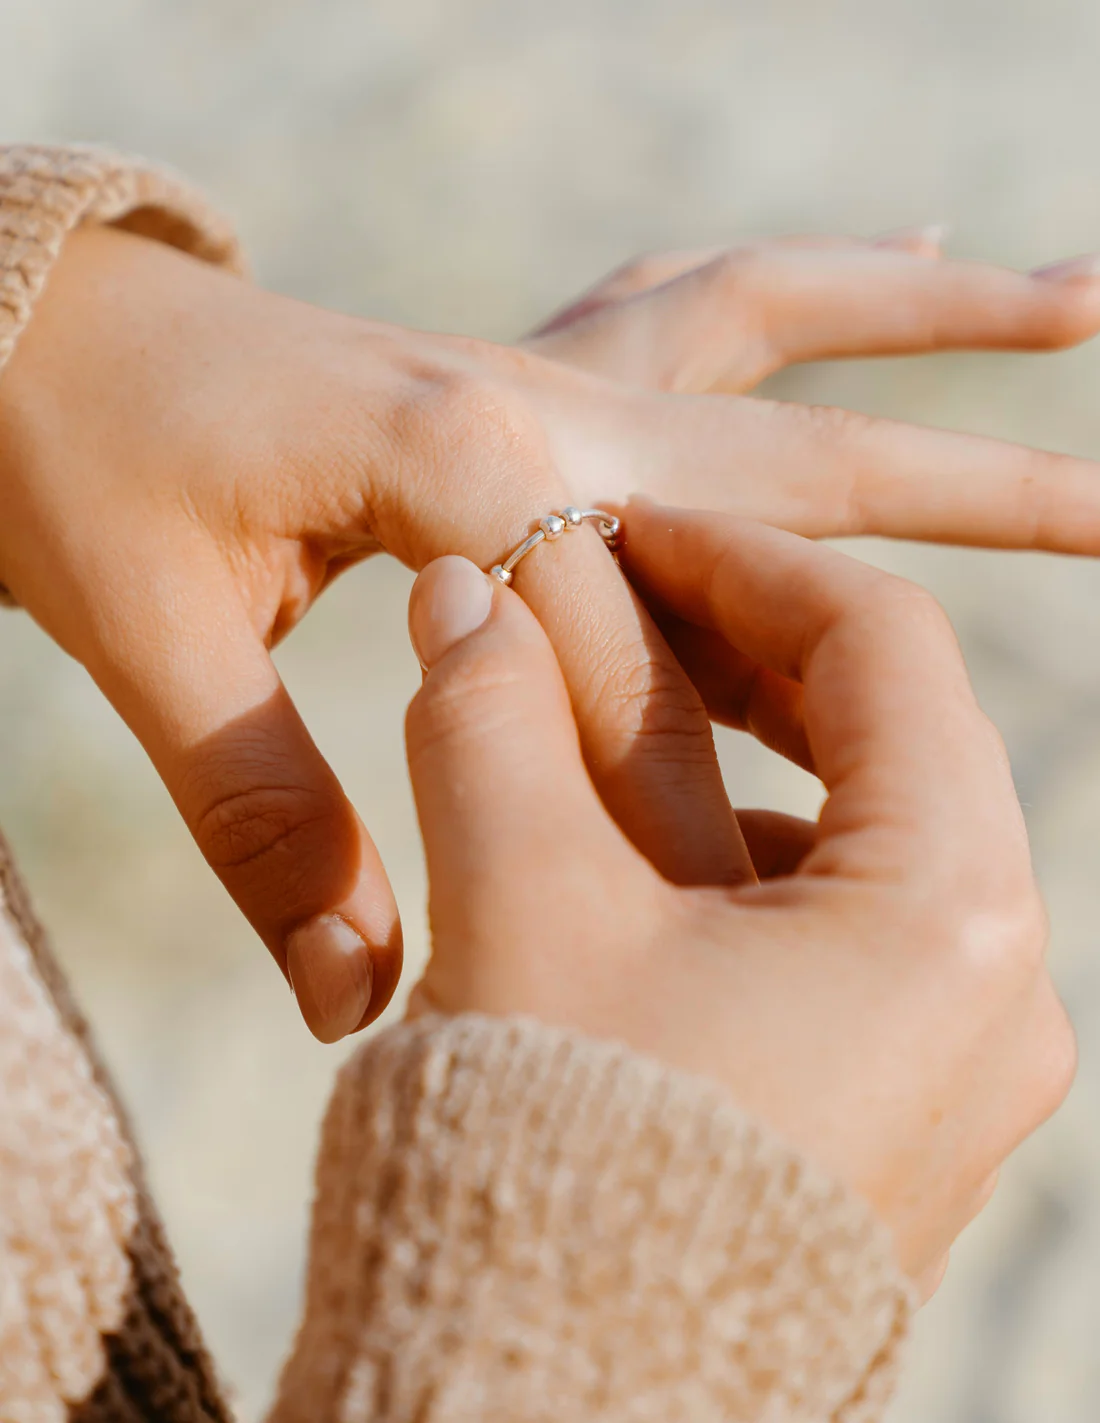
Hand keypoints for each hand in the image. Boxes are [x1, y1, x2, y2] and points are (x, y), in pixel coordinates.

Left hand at [1, 222, 1097, 1040]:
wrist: (17, 326)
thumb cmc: (67, 456)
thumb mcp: (147, 637)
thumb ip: (268, 818)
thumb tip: (355, 1002)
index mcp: (467, 444)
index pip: (669, 583)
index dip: (746, 699)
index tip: (828, 817)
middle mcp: (533, 382)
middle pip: (798, 421)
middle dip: (973, 466)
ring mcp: (531, 357)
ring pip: (764, 318)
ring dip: (914, 317)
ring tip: (1061, 298)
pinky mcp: (515, 363)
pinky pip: (687, 312)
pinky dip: (795, 299)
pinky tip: (877, 262)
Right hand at [402, 502, 1075, 1284]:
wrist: (545, 1416)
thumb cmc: (551, 1161)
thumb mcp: (517, 905)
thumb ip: (489, 716)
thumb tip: (462, 589)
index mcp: (951, 919)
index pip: (880, 649)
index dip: (744, 561)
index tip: (628, 530)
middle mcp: (996, 993)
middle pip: (889, 738)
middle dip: (740, 655)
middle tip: (615, 601)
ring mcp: (956, 1063)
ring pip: (861, 839)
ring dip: (730, 762)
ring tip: (602, 722)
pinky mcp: (894, 1114)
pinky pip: (839, 935)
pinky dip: (738, 865)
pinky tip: (628, 861)